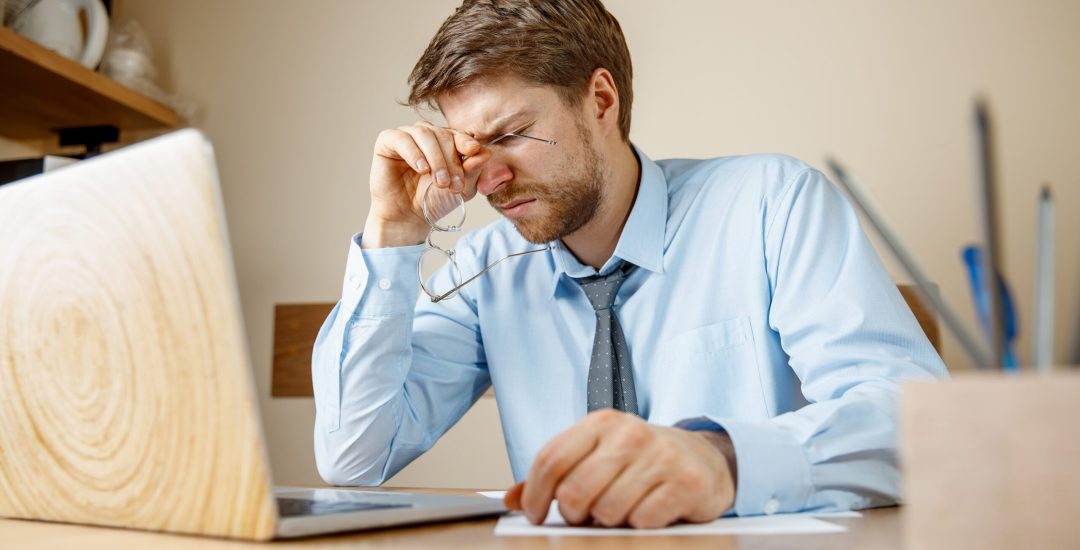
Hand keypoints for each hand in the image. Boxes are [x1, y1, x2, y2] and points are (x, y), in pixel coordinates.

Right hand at [363, 121, 490, 247]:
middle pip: (442, 134)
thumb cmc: (434, 201)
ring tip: (439, 181)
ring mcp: (406, 137)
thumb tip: (485, 152)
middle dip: (451, 159)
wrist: (409, 218)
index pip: (457, 134)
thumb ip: (473, 169)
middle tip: (452, 184)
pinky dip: (414, 152)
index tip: (473, 152)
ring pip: (424, 133)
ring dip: (435, 158)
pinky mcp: (387, 143)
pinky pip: (401, 138)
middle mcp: (426, 136)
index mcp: (445, 142)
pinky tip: (422, 168)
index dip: (465, 142)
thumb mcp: (461, 187)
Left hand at [504, 410, 736, 528]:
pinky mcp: (685, 483)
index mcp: (601, 422)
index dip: (535, 494)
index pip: (551, 459)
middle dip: (573, 513)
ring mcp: (660, 457)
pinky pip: (642, 521)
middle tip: (582, 515)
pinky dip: (638, 524)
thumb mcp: (596, 453)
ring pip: (608, 510)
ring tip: (619, 508)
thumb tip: (512, 498)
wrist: (703, 457)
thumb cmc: (640, 458)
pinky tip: (645, 511)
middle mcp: (630, 434)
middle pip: (575, 490)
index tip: (534, 513)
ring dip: (608, 520)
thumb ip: (555, 474)